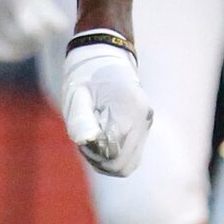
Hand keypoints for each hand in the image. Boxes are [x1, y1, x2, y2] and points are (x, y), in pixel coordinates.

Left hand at [61, 39, 152, 176]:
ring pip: (127, 165)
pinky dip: (112, 158)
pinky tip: (100, 143)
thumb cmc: (86, 77)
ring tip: (91, 142)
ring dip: (105, 162)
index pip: (113, 149)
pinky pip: (129, 157)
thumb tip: (86, 142)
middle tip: (83, 142)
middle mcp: (143, 117)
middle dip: (98, 160)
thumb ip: (80, 120)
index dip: (93, 150)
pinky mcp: (143, 129)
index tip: (81, 137)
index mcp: (128, 106)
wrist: (104, 58)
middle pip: (121, 163)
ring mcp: (146, 124)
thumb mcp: (77, 95)